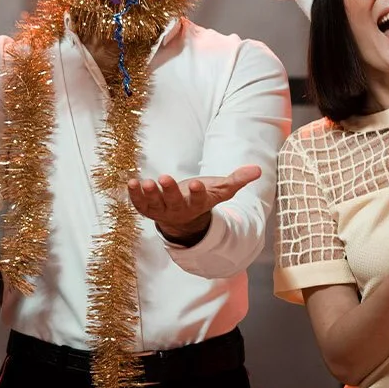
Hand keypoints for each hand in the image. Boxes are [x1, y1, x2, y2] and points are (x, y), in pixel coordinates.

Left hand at [126, 165, 262, 242]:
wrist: (182, 218)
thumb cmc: (202, 198)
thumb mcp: (220, 189)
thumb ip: (237, 180)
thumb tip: (258, 169)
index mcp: (198, 205)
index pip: (199, 200)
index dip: (198, 193)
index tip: (198, 183)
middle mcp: (179, 210)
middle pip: (175, 202)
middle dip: (169, 190)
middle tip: (165, 178)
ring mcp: (162, 211)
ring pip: (155, 204)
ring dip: (149, 193)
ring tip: (145, 181)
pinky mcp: (147, 209)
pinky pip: (139, 204)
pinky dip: (134, 195)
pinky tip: (131, 182)